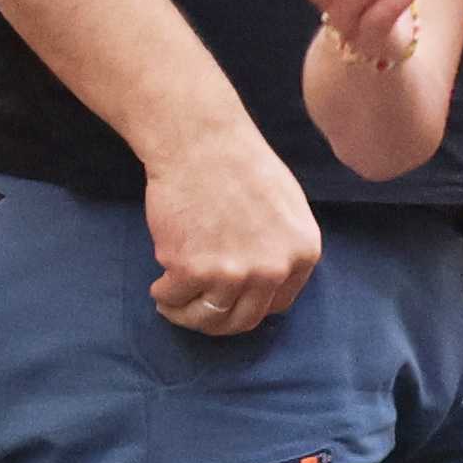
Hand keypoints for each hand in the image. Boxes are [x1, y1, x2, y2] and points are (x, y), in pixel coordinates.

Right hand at [145, 131, 322, 336]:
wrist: (200, 141)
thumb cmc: (239, 162)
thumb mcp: (287, 206)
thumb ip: (283, 246)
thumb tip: (270, 279)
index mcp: (302, 253)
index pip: (278, 305)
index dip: (250, 305)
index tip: (231, 301)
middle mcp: (273, 270)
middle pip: (243, 320)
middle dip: (217, 322)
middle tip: (198, 311)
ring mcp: (233, 273)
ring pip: (208, 318)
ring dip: (187, 315)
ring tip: (173, 303)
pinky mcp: (191, 269)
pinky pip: (175, 298)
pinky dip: (164, 296)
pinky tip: (159, 286)